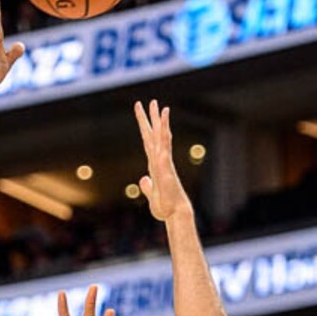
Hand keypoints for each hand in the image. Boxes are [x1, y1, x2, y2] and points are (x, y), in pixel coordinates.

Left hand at [134, 99, 191, 221]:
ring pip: (161, 136)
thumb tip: (143, 180)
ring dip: (159, 120)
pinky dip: (164, 133)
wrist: (174, 214)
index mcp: (154, 165)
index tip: (142, 114)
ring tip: (157, 105)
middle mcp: (160, 160)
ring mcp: (164, 162)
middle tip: (150, 101)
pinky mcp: (166, 166)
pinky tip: (163, 124)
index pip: (148, 142)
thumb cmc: (165, 207)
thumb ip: (147, 186)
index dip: (144, 127)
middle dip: (151, 118)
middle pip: (154, 135)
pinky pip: (165, 146)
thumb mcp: (151, 195)